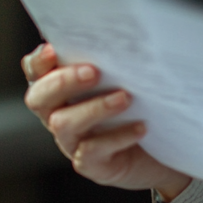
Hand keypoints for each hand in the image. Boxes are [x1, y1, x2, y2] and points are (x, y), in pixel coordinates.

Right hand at [22, 43, 191, 200]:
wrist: (165, 151)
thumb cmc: (143, 107)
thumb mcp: (128, 80)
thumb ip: (113, 62)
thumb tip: (122, 38)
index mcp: (63, 90)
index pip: (37, 73)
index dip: (38, 62)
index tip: (53, 50)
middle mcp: (59, 115)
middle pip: (39, 97)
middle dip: (63, 81)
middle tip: (94, 72)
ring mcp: (72, 142)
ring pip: (63, 124)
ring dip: (93, 107)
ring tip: (125, 98)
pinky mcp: (92, 165)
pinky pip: (91, 152)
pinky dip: (117, 137)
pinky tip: (141, 127)